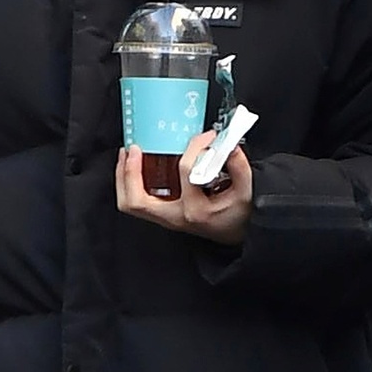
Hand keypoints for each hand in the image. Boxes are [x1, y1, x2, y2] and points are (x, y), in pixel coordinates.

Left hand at [115, 130, 252, 245]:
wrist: (237, 234)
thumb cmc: (240, 215)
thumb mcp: (247, 191)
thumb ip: (239, 166)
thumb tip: (227, 144)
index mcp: (196, 210)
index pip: (186, 171)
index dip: (196, 147)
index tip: (207, 136)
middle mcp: (175, 217)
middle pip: (137, 201)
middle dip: (130, 173)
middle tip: (133, 149)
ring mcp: (166, 218)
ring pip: (130, 204)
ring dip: (124, 178)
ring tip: (126, 154)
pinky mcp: (163, 214)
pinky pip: (137, 202)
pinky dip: (130, 183)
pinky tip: (134, 165)